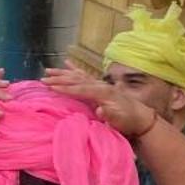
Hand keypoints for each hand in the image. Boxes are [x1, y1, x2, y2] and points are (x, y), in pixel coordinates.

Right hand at [43, 65, 160, 138]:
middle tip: (43, 79)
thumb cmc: (128, 121)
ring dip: (62, 73)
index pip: (81, 89)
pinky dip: (74, 68)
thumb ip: (109, 115)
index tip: (51, 87)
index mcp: (103, 93)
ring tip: (48, 70)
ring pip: (78, 75)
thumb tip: (99, 111)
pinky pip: (84, 75)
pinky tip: (66, 63)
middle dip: (59, 78)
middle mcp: (101, 85)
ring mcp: (100, 84)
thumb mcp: (119, 120)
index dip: (65, 88)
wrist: (141, 118)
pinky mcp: (99, 86)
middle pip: (77, 79)